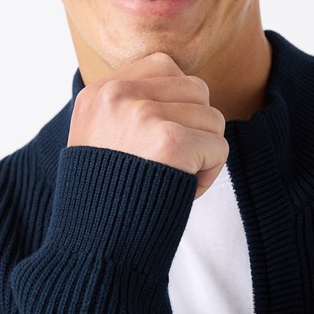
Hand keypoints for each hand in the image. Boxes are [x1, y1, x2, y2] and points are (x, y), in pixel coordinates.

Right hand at [67, 53, 228, 197]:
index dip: (177, 104)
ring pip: (213, 118)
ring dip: (204, 153)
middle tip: (169, 164)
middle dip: (195, 128)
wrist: (94, 247)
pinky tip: (182, 191)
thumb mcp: (99, 139)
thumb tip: (186, 90)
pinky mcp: (170, 141)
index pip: (164, 66)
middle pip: (196, 89)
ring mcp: (143, 115)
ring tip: (173, 179)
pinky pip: (219, 146)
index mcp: (99, 92)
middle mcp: (118, 95)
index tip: (158, 141)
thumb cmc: (105, 199)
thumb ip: (129, 109)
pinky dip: (209, 174)